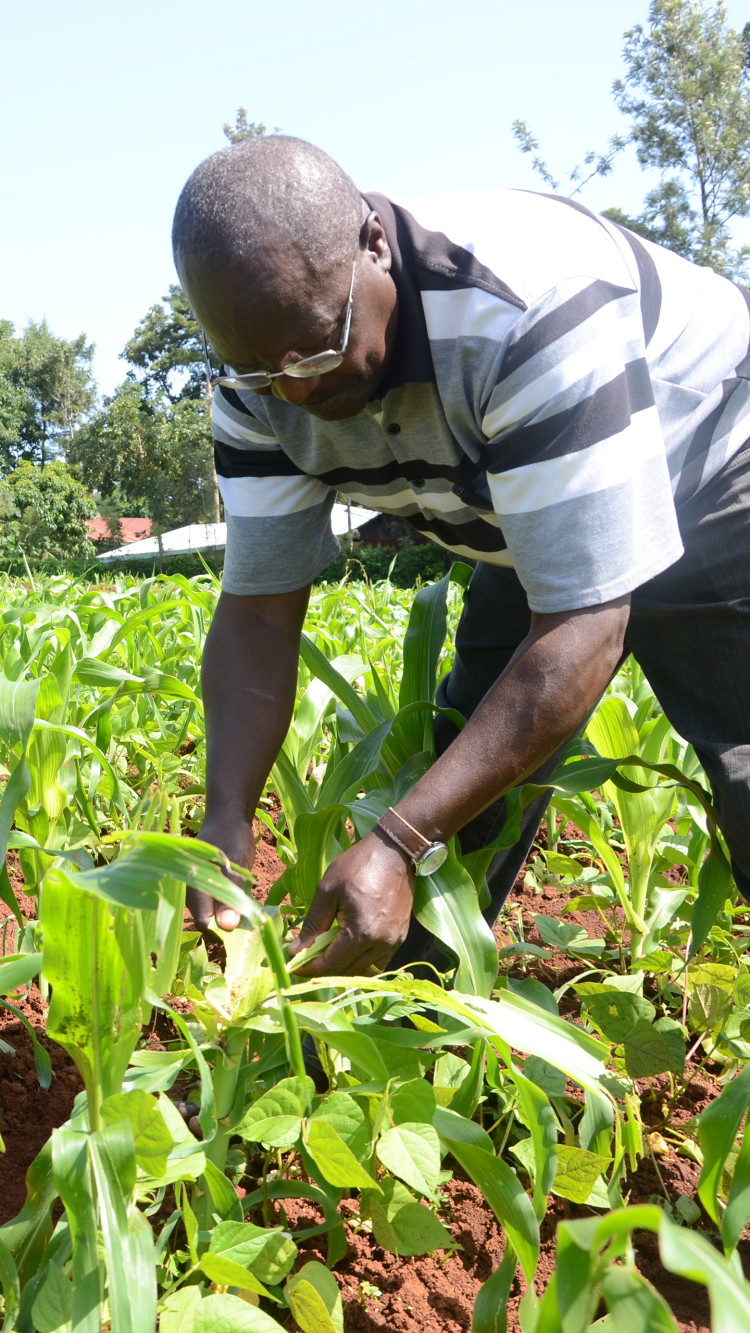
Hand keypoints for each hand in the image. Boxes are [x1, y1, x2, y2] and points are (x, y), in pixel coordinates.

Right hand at [188, 815, 255, 932]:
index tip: (245, 928)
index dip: (223, 928)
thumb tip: (227, 926)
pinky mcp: (203, 888)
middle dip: (227, 923)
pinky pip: (214, 905)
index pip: (204, 922)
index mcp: (192, 886)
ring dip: (229, 915)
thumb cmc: (231, 837)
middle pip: (207, 920)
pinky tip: (241, 900)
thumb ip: (229, 894)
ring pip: (211, 914)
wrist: (227, 818)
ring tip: (248, 907)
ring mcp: (195, 890)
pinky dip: (228, 906)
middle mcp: (189, 892)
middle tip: (250, 917)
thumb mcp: (235, 865)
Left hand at [287, 828, 414, 976]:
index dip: (310, 969)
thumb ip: (312, 925)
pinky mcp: (400, 936)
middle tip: (305, 959)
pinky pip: (379, 961)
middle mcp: (380, 944)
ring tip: (326, 955)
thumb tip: (296, 950)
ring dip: (344, 968)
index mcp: (361, 934)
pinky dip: (362, 962)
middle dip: (324, 969)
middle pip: (348, 971)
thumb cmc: (358, 866)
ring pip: (365, 970)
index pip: (332, 965)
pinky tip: (349, 950)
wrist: (394, 851)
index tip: (293, 966)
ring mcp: (394, 942)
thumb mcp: (327, 891)